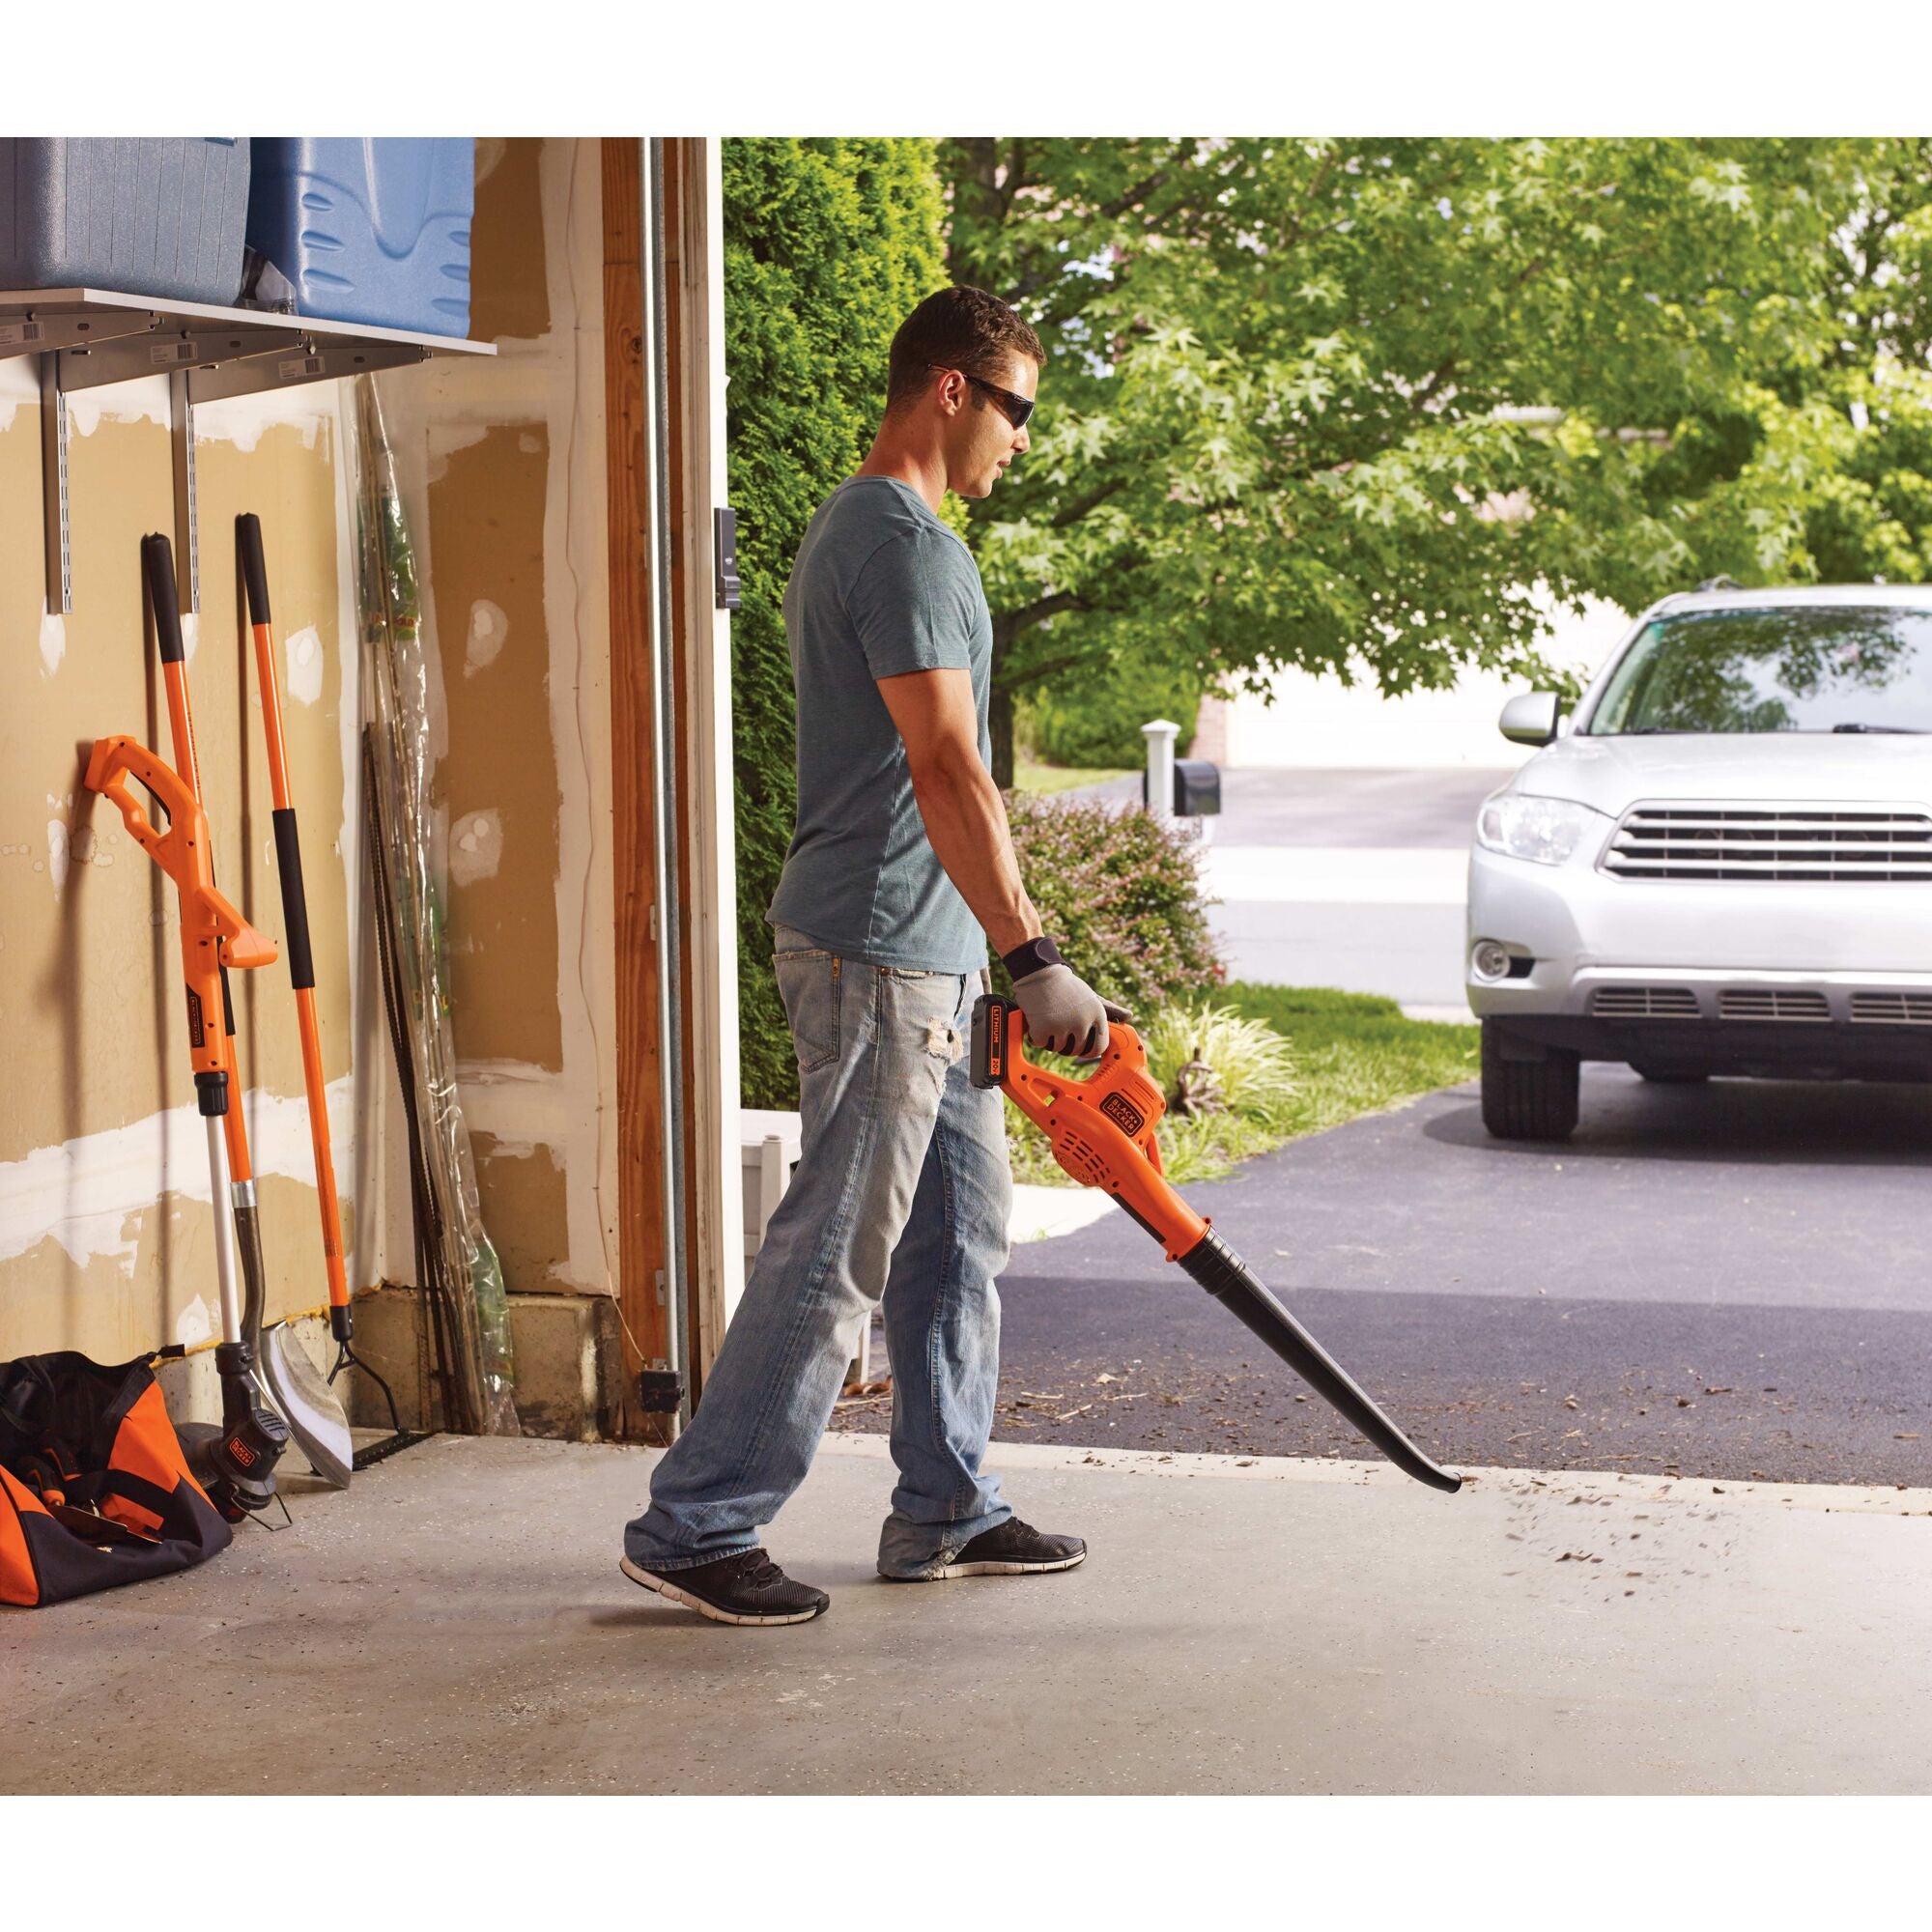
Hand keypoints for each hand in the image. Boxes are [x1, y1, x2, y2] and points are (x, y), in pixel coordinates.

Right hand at [1011, 962, 1132, 1060]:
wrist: (1040, 973)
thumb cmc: (1068, 987)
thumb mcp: (1092, 997)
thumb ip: (1110, 1009)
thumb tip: (1129, 1016)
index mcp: (1097, 1015)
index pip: (1099, 1047)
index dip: (1091, 1052)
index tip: (1083, 1051)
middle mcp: (1082, 1022)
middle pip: (1077, 1051)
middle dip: (1068, 1046)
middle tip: (1061, 1032)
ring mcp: (1062, 1026)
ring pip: (1058, 1049)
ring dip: (1051, 1041)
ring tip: (1050, 1023)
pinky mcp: (1042, 1029)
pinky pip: (1040, 1044)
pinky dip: (1036, 1037)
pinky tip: (1037, 1024)